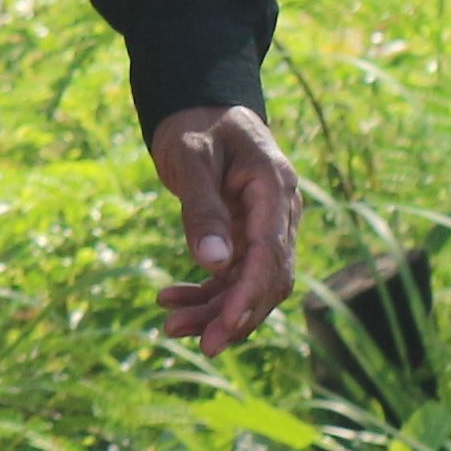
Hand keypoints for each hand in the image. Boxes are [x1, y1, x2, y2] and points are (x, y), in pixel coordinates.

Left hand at [147, 106, 302, 353]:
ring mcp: (266, 226)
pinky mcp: (248, 235)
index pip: (271, 255)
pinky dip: (207, 291)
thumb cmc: (195, 126)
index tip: (225, 327)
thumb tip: (213, 264)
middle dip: (236, 315)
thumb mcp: (190, 158)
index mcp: (274, 188)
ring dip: (216, 309)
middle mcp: (280, 212)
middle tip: (199, 344)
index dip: (250, 295)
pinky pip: (234, 273)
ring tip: (170, 325)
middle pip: (269, 279)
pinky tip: (171, 300)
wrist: (199, 107)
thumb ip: (202, 208)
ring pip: (249, 282)